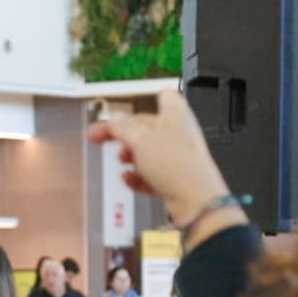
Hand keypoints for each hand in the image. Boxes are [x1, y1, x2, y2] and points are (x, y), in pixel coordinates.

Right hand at [86, 91, 231, 224]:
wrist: (195, 200)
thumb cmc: (173, 162)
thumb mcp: (140, 139)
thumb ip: (123, 127)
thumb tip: (114, 119)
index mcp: (175, 114)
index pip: (165, 95)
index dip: (145, 98)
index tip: (126, 107)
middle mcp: (180, 132)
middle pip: (148, 127)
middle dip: (126, 133)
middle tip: (102, 138)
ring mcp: (179, 157)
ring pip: (150, 152)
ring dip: (131, 156)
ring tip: (120, 161)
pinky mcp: (177, 180)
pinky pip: (153, 174)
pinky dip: (139, 177)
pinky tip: (128, 179)